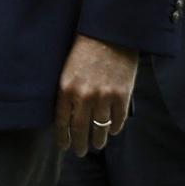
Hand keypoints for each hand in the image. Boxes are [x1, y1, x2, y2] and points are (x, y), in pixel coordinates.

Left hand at [56, 34, 138, 156]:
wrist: (110, 33)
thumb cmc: (84, 48)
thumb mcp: (67, 68)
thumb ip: (67, 91)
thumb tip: (66, 113)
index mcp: (65, 88)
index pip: (62, 122)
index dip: (63, 137)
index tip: (64, 146)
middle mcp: (84, 96)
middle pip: (80, 130)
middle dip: (80, 144)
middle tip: (80, 152)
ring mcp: (104, 98)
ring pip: (100, 129)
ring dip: (98, 140)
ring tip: (96, 145)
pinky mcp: (122, 96)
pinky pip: (118, 121)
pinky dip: (114, 129)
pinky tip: (111, 131)